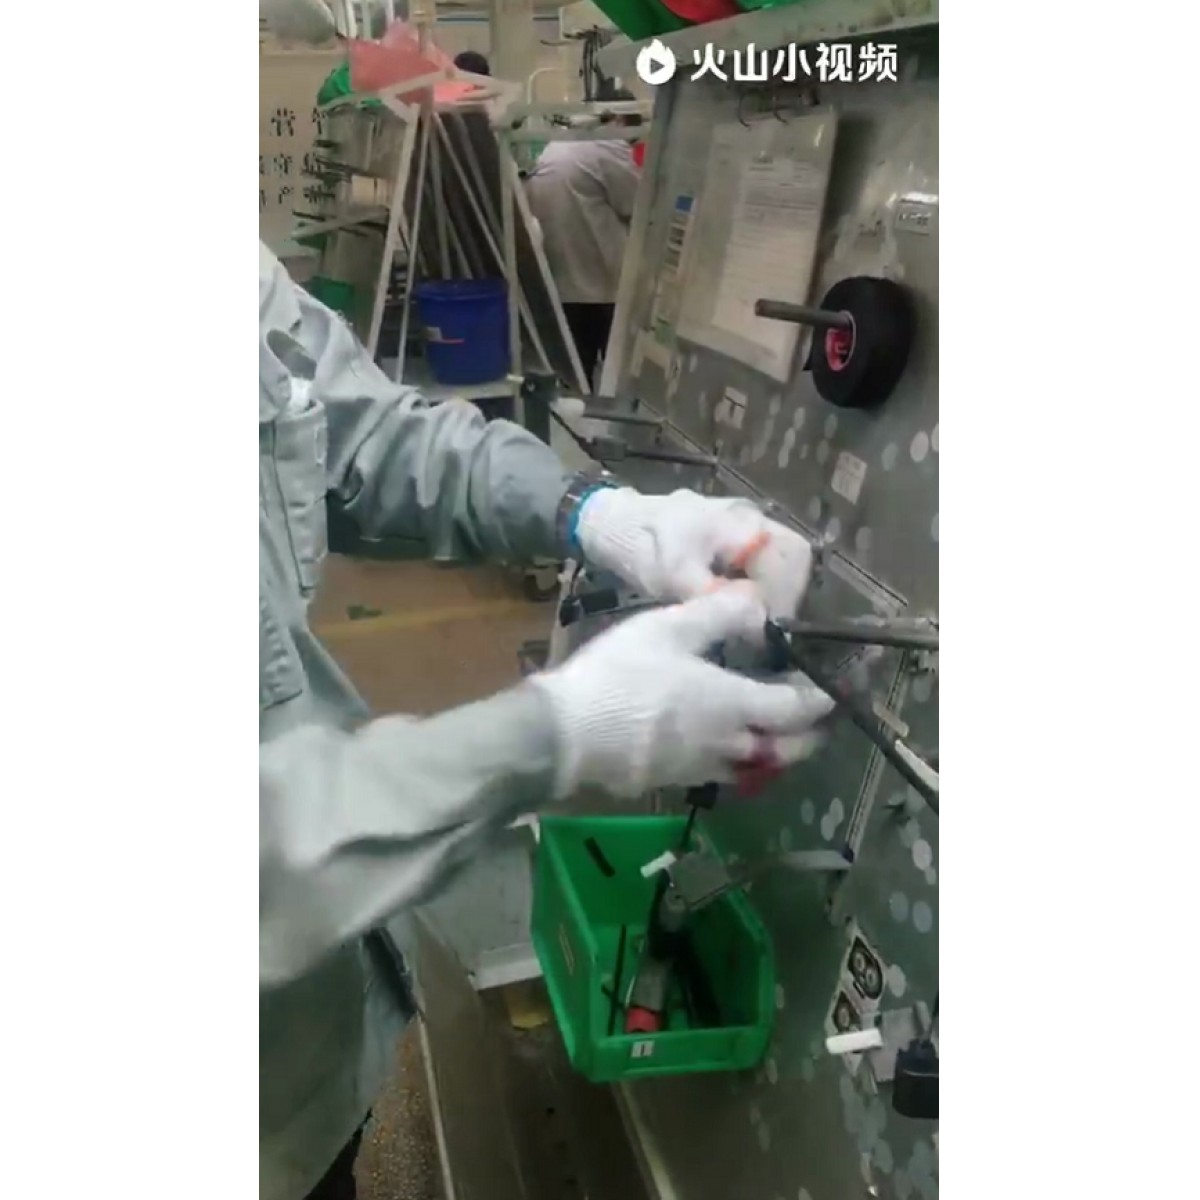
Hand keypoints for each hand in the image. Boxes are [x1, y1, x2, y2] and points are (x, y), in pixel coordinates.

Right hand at [529, 584, 833, 799]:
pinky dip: (741, 759)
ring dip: (779, 750)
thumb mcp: (670, 627)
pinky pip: (724, 773)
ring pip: (759, 766)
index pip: (798, 707)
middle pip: (789, 748)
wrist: (568, 733)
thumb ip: (720, 614)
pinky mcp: (675, 780)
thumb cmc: (622, 674)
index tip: (839, 685)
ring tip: (780, 731)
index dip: (824, 696)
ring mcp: (702, 768)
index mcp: (734, 704)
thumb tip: (760, 603)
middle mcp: (729, 743)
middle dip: (811, 733)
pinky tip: (725, 743)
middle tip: (820, 715)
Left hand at [576, 487, 813, 619]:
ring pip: (778, 560)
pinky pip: (759, 561)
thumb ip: (718, 597)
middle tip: (766, 630)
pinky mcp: (730, 536)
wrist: (612, 524)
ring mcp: (742, 524)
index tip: (769, 628)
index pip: (790, 558)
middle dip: (785, 595)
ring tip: (754, 625)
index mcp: (742, 522)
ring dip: (772, 592)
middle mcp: (751, 518)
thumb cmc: (642, 547)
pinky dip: (756, 587)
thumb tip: (759, 621)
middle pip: (793, 558)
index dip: (786, 596)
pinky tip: (739, 610)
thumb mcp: (674, 578)